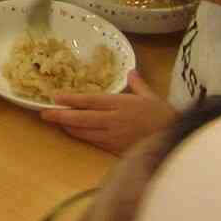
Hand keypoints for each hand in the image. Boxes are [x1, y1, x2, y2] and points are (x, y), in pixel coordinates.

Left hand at [43, 73, 174, 153]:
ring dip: (69, 127)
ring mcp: (113, 136)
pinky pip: (95, 142)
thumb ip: (138, 84)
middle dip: (61, 115)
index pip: (90, 100)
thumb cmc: (165, 117)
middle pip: (82, 117)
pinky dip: (82, 137)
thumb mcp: (152, 97)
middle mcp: (114, 119)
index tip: (55, 97)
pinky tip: (74, 133)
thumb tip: (131, 71)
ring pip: (85, 131)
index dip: (71, 99)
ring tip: (55, 122)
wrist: (176, 141)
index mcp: (121, 104)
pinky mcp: (116, 149)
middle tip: (44, 113)